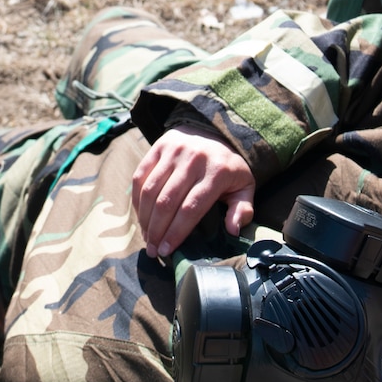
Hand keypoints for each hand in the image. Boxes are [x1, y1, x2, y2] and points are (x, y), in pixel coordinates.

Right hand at [131, 121, 255, 258]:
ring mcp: (174, 151)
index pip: (191, 208)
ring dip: (145, 218)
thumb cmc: (228, 167)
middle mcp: (194, 160)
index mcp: (217, 172)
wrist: (213, 130)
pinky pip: (140, 176)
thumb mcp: (244, 185)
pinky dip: (137, 199)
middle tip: (153, 251)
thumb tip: (233, 230)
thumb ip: (243, 209)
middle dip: (157, 230)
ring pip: (151, 190)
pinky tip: (140, 217)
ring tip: (146, 238)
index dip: (176, 232)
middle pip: (167, 202)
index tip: (167, 251)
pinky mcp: (158, 147)